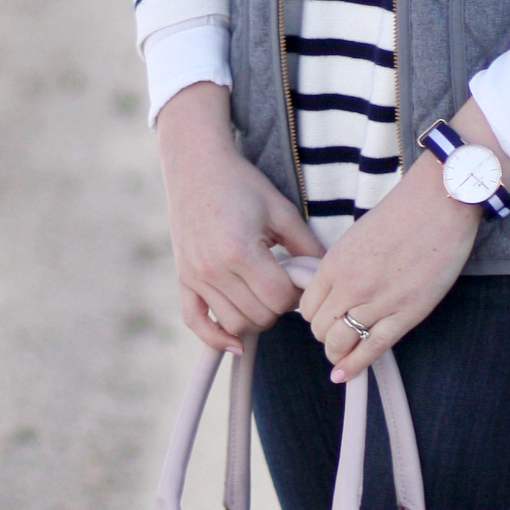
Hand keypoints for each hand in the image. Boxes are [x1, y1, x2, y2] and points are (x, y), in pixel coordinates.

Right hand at [157, 83, 322, 353]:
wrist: (195, 167)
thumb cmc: (242, 184)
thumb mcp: (281, 210)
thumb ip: (306, 247)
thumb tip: (326, 278)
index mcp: (240, 251)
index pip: (279, 299)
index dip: (297, 296)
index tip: (299, 279)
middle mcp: (213, 269)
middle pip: (258, 316)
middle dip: (278, 307)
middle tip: (283, 284)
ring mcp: (195, 276)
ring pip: (234, 324)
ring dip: (255, 318)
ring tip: (263, 295)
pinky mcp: (183, 279)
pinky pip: (196, 322)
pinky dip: (215, 337)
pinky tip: (235, 342)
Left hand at [298, 100, 509, 379]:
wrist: (440, 204)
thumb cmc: (403, 215)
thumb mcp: (357, 237)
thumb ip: (341, 266)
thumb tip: (331, 293)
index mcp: (334, 264)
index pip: (307, 307)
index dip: (314, 317)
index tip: (324, 318)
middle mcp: (350, 286)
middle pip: (320, 329)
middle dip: (325, 335)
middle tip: (337, 334)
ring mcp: (378, 302)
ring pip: (340, 343)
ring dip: (337, 352)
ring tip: (342, 354)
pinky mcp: (406, 314)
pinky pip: (372, 349)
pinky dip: (355, 366)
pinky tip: (345, 374)